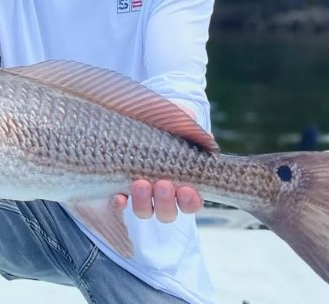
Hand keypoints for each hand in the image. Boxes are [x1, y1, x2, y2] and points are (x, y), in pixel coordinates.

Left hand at [113, 103, 204, 221]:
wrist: (136, 115)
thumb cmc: (164, 123)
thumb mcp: (179, 123)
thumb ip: (193, 131)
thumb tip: (209, 140)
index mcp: (183, 183)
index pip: (191, 203)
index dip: (190, 202)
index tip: (186, 189)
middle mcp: (162, 194)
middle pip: (167, 212)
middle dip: (166, 201)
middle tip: (162, 184)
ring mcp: (141, 193)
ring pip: (145, 211)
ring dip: (144, 202)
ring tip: (140, 183)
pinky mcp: (119, 187)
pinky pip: (120, 204)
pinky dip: (120, 203)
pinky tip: (119, 197)